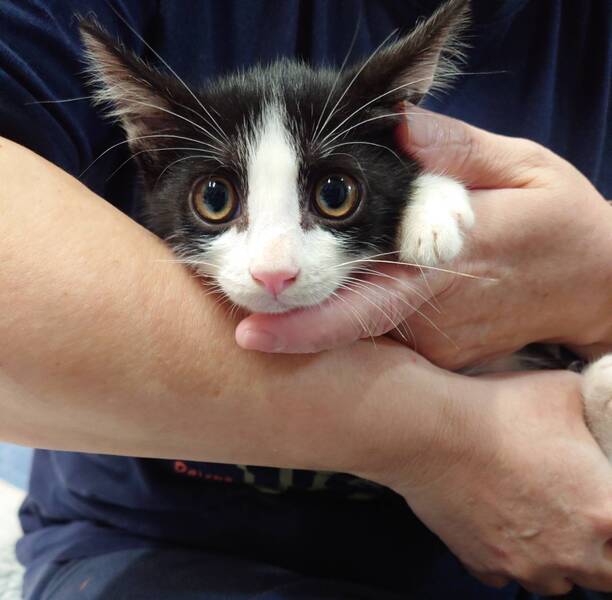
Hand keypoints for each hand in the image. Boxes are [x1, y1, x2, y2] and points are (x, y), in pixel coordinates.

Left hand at [235, 107, 611, 367]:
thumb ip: (456, 149)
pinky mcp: (437, 358)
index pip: (369, 295)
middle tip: (236, 296)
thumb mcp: (521, 166)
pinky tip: (341, 291)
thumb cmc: (559, 222)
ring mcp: (435, 345)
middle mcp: (434, 312)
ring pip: (360, 332)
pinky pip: (383, 338)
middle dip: (288, 315)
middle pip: (347, 322)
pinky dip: (352, 315)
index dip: (308, 323)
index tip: (250, 335)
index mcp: (452, 256)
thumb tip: (399, 121)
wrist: (597, 287)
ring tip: (275, 291)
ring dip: (315, 313)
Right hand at [366, 369, 611, 594]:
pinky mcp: (483, 563)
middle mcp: (570, 551)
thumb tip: (599, 404)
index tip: (607, 509)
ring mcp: (524, 563)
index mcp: (604, 512)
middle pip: (607, 576)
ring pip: (557, 583)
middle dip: (604, 553)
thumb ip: (594, 407)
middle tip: (584, 517)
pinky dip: (511, 557)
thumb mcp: (564, 390)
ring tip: (543, 522)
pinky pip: (508, 574)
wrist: (430, 431)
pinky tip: (503, 524)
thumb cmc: (494, 410)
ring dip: (559, 559)